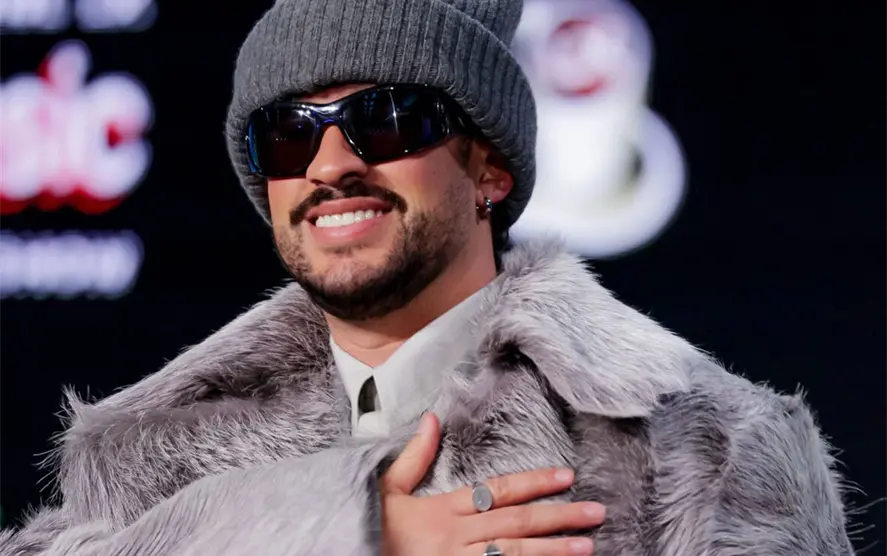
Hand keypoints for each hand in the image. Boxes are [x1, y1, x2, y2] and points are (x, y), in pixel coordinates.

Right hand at [381, 413, 604, 554]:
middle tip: (596, 512)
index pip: (497, 491)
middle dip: (559, 516)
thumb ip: (413, 457)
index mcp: (441, 510)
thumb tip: (432, 418)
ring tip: (588, 546)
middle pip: (516, 524)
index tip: (566, 475)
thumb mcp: (385, 491)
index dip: (534, 482)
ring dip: (553, 551)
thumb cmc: (370, 529)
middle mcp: (455, 538)